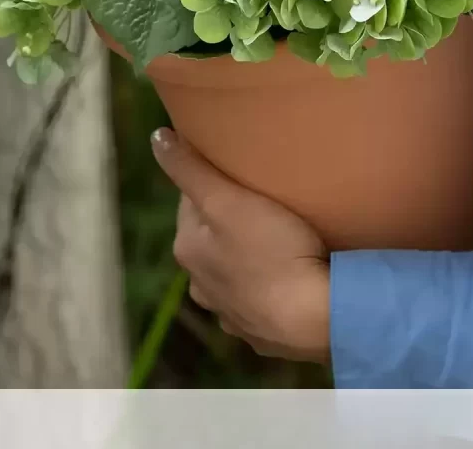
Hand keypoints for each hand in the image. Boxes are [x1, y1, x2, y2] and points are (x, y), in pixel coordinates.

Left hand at [151, 127, 331, 363]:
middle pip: (212, 237)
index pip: (191, 201)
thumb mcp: (227, 201)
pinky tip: (290, 277)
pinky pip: (261, 299)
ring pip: (234, 271)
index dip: (213, 180)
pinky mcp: (263, 334)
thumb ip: (190, 169)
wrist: (316, 319)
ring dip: (248, 256)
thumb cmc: (271, 251)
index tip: (240, 168)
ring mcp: (232, 315)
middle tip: (266, 199)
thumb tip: (156, 138)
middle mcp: (201, 286)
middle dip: (231, 220)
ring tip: (281, 237)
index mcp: (188, 250)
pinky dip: (269, 286)